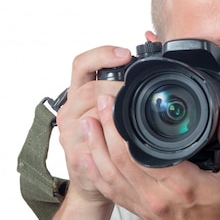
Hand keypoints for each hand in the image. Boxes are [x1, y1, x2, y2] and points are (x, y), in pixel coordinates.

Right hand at [56, 45, 131, 206]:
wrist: (91, 181)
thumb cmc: (106, 139)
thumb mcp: (113, 104)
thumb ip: (127, 76)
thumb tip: (150, 38)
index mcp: (78, 94)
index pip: (82, 64)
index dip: (102, 55)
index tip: (125, 54)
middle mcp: (70, 111)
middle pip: (89, 89)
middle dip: (117, 87)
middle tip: (138, 90)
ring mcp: (70, 134)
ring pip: (91, 115)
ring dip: (115, 112)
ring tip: (136, 112)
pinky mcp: (76, 156)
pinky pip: (93, 145)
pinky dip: (111, 139)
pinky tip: (127, 136)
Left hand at [83, 95, 219, 219]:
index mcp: (181, 185)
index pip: (142, 152)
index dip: (124, 127)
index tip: (118, 104)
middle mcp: (157, 197)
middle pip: (120, 160)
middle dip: (106, 129)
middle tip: (100, 104)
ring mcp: (146, 206)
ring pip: (110, 175)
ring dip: (96, 148)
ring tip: (88, 124)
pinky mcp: (140, 211)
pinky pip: (112, 192)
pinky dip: (96, 174)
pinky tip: (87, 158)